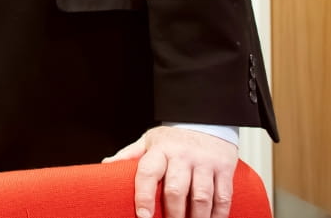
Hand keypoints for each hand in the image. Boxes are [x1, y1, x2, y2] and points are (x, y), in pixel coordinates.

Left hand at [104, 126, 238, 217]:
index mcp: (160, 150)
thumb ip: (130, 155)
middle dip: (173, 214)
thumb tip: (106, 164)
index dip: (144, 196)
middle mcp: (183, 156)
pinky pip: (223, 196)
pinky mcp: (224, 169)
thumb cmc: (174, 138)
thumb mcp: (149, 141)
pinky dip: (218, 214)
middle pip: (176, 190)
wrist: (206, 121)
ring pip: (201, 197)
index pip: (148, 173)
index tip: (143, 215)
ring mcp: (204, 163)